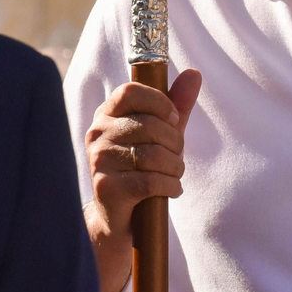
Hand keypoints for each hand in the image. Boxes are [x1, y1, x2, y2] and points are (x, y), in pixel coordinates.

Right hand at [83, 69, 201, 291]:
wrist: (119, 218)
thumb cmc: (141, 168)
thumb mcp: (160, 134)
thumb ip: (176, 105)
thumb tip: (194, 73)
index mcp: (106, 115)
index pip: (131, 91)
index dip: (159, 102)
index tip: (173, 119)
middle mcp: (97, 134)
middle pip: (150, 125)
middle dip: (175, 143)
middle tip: (176, 157)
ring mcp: (100, 161)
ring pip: (153, 155)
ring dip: (175, 167)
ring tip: (174, 175)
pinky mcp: (107, 188)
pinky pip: (152, 180)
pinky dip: (171, 186)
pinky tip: (172, 190)